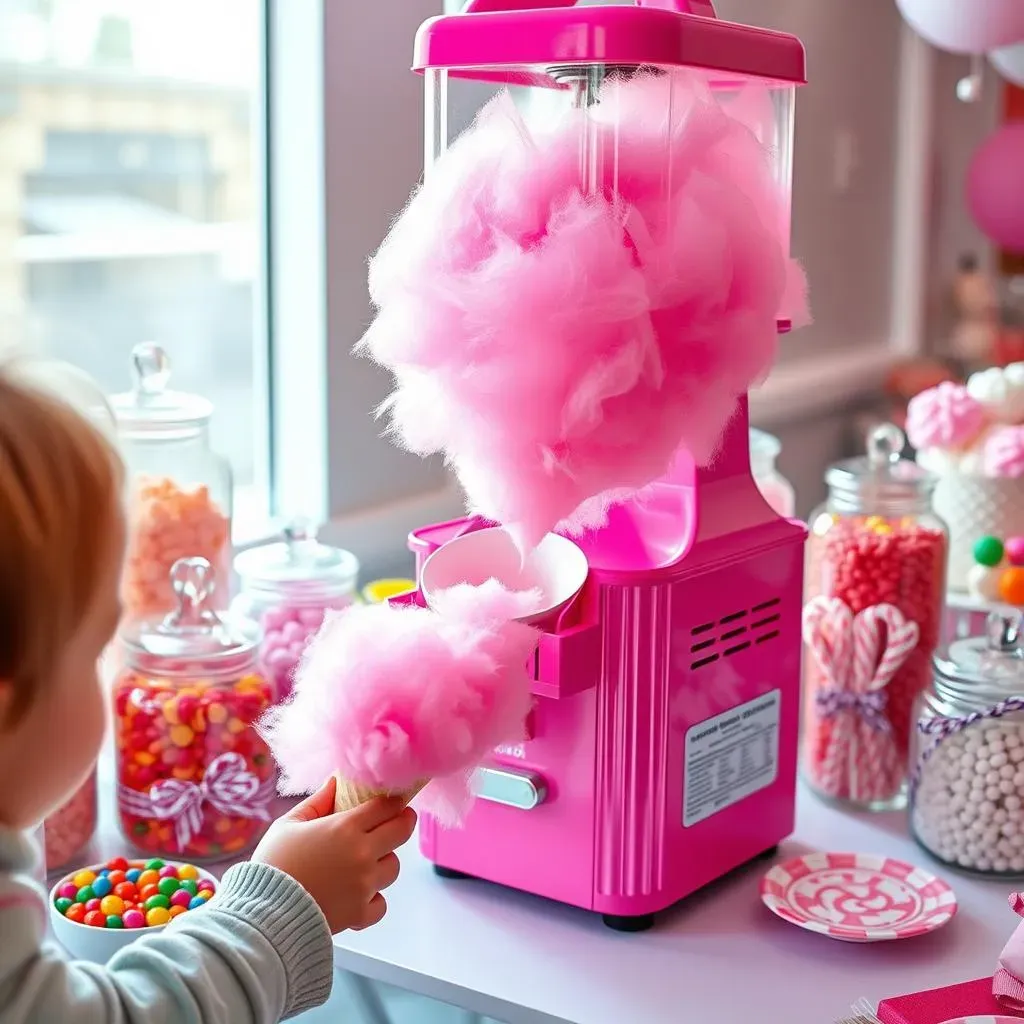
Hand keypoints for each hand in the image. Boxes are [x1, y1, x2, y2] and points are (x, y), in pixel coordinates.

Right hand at [252, 776, 416, 933]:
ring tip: (366, 862)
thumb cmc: (272, 864)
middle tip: (397, 821)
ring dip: (384, 862)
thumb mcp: (289, 824)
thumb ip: (317, 802)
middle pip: (401, 831)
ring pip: (393, 867)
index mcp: (345, 827)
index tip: (394, 802)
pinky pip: (381, 904)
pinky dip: (374, 900)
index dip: (394, 802)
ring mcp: (363, 885)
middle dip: (402, 823)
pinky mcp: (359, 914)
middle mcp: (362, 854)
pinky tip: (358, 895)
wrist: (262, 914)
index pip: (387, 806)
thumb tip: (335, 782)